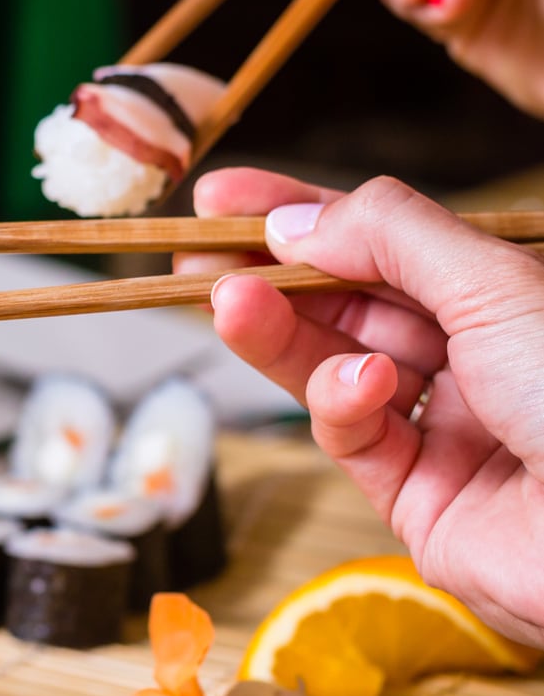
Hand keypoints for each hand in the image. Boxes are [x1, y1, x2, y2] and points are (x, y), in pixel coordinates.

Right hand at [183, 167, 543, 643]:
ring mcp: (443, 427)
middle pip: (347, 303)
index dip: (304, 213)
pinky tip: (357, 386)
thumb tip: (295, 219)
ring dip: (278, 333)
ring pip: (334, 367)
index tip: (224, 197)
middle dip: (270, 274)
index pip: (385, 240)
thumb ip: (388, 238)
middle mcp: (474, 357)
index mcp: (501, 295)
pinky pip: (353, 438)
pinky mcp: (416, 497)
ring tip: (227, 302)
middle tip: (193, 253)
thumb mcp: (492, 283)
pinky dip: (341, 406)